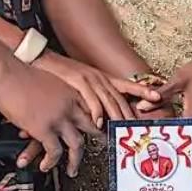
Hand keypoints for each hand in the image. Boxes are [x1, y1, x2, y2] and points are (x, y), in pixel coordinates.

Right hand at [0, 40, 97, 176]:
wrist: (7, 71)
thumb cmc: (20, 72)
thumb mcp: (47, 80)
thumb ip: (55, 94)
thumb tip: (51, 105)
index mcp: (71, 92)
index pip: (93, 109)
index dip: (98, 121)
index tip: (101, 128)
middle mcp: (70, 106)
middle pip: (92, 128)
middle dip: (98, 141)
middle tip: (101, 149)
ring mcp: (59, 118)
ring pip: (77, 145)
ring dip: (75, 160)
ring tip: (72, 169)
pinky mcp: (45, 129)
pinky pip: (54, 152)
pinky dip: (51, 162)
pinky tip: (46, 165)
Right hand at [36, 51, 160, 126]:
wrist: (34, 59)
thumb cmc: (52, 74)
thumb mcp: (74, 81)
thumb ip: (86, 95)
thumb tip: (95, 114)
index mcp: (98, 76)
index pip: (125, 84)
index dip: (142, 90)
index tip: (157, 96)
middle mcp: (97, 76)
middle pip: (119, 98)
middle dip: (130, 115)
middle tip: (140, 129)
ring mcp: (87, 78)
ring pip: (108, 101)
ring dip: (116, 119)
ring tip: (124, 131)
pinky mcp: (75, 82)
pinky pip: (90, 100)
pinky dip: (96, 113)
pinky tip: (99, 124)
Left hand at [156, 47, 191, 132]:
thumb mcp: (178, 81)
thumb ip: (160, 95)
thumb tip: (142, 106)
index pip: (175, 134)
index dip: (163, 135)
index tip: (152, 133)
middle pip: (185, 136)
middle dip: (171, 135)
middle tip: (157, 131)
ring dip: (181, 131)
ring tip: (166, 126)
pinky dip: (190, 125)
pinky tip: (180, 118)